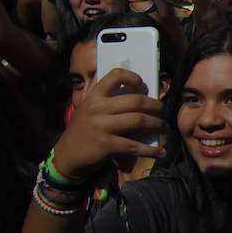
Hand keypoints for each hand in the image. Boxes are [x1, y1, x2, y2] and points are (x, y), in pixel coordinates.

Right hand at [50, 68, 167, 178]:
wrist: (66, 157)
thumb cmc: (82, 132)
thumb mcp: (89, 110)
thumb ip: (108, 102)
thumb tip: (140, 96)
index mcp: (94, 96)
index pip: (115, 76)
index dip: (133, 77)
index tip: (144, 85)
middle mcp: (98, 108)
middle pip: (136, 101)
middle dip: (157, 106)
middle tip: (165, 112)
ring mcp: (102, 126)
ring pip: (139, 120)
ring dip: (158, 124)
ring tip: (165, 127)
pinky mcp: (107, 145)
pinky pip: (135, 146)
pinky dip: (151, 150)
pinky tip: (161, 152)